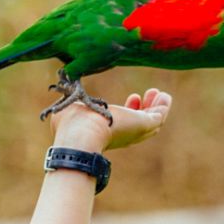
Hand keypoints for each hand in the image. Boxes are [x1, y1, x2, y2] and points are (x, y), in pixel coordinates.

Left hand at [49, 88, 171, 151]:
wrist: (81, 134)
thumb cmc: (70, 123)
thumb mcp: (69, 107)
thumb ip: (67, 99)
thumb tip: (59, 89)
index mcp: (105, 132)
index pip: (122, 123)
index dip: (129, 111)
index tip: (133, 98)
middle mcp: (121, 135)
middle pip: (140, 123)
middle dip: (145, 108)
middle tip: (147, 95)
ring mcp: (134, 132)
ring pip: (152, 121)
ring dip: (157, 107)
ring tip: (159, 94)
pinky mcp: (143, 125)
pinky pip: (159, 116)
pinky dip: (164, 106)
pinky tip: (165, 96)